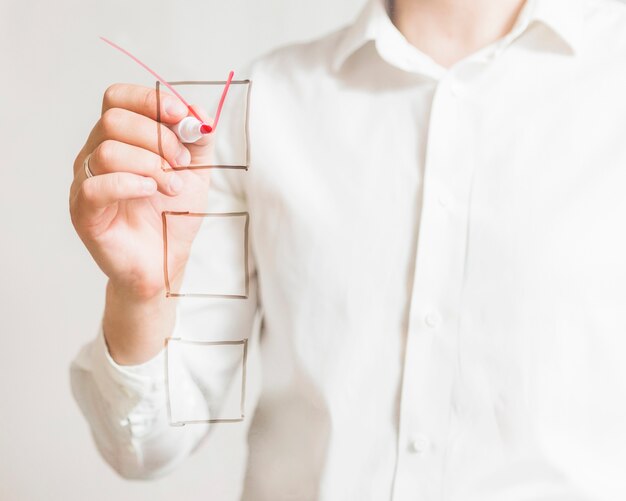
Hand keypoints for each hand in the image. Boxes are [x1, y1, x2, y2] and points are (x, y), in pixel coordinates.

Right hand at [70, 83, 212, 301]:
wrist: (165, 260)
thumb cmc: (173, 215)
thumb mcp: (196, 171)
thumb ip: (198, 139)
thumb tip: (198, 112)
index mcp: (120, 138)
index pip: (117, 98)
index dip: (149, 100)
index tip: (180, 116)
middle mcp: (96, 154)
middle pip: (113, 120)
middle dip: (158, 137)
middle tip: (181, 163)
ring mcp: (85, 182)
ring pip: (107, 151)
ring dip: (150, 165)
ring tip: (171, 187)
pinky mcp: (83, 211)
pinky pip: (96, 186)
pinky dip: (130, 184)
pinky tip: (150, 193)